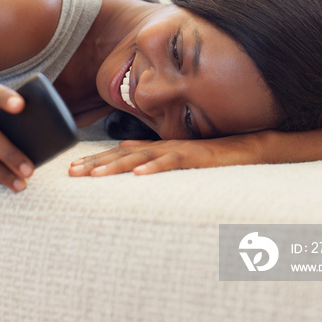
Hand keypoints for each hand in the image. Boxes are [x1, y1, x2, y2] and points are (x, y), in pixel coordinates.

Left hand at [69, 133, 263, 176]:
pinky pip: (172, 161)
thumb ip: (154, 155)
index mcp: (157, 148)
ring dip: (116, 165)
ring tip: (94, 174)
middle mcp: (163, 146)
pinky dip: (155, 166)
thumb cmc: (215, 155)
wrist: (249, 146)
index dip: (96, 160)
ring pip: (142, 157)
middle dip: (96, 163)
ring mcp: (179, 149)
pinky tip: (138, 174)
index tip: (72, 170)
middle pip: (123, 154)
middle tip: (72, 173)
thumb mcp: (179, 158)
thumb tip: (126, 154)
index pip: (120, 154)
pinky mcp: (196, 156)